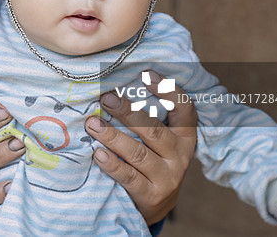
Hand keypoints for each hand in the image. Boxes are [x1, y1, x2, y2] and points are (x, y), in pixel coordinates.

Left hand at [84, 70, 196, 224]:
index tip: (146, 74)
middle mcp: (179, 156)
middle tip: (105, 99)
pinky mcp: (151, 195)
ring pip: (138, 154)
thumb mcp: (158, 140)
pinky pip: (129, 177)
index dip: (168, 91)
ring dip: (113, 137)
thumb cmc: (152, 159)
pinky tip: (98, 154)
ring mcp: (167, 177)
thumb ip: (146, 117)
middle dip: (128, 112)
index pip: (184, 110)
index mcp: (184, 136)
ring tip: (92, 124)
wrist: (156, 203)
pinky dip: (113, 165)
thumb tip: (114, 87)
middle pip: (154, 131)